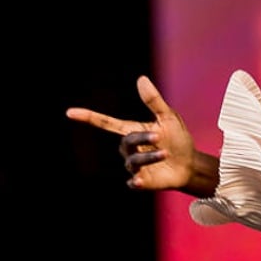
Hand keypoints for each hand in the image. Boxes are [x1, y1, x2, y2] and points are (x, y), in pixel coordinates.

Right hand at [66, 75, 196, 190]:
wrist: (190, 164)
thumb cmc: (177, 139)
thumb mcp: (168, 117)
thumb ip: (153, 101)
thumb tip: (141, 78)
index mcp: (132, 131)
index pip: (106, 123)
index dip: (88, 117)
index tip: (70, 112)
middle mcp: (129, 149)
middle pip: (126, 141)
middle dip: (142, 138)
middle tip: (160, 136)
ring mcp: (134, 166)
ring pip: (133, 161)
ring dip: (150, 157)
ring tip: (166, 153)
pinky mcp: (141, 181)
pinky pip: (133, 182)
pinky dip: (136, 181)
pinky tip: (140, 180)